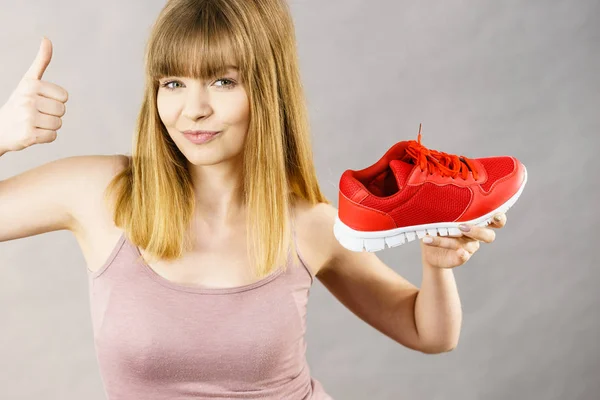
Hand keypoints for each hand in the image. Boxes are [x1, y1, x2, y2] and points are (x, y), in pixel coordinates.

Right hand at [0, 36, 68, 153]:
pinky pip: (53, 137)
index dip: (55, 101)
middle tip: (36, 114)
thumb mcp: (28, 81)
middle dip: (52, 115)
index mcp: (30, 85)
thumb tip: (47, 38)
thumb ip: (41, 61)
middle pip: (62, 111)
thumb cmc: (19, 103)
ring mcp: (27, 118)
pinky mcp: (28, 136)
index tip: (40, 101)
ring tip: (34, 123)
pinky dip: (46, 138)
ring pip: (58, 124)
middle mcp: (27, 100)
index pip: (64, 97)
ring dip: (49, 126)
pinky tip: (33, 133)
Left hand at [419, 213, 506, 268]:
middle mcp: (475, 236)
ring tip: (437, 234)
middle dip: (478, 231)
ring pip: (467, 245)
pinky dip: (461, 255)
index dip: (499, 218)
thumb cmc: (436, 225)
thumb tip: (435, 190)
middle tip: (462, 227)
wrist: (429, 249)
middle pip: (488, 236)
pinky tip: (458, 251)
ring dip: (450, 239)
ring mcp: (468, 247)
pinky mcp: (460, 258)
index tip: (496, 215)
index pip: (494, 220)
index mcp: (474, 221)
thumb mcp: (438, 214)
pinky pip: (463, 257)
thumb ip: (443, 206)